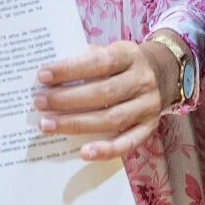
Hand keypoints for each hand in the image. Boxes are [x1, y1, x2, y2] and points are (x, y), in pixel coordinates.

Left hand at [34, 38, 173, 160]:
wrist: (165, 72)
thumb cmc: (124, 63)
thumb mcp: (110, 51)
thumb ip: (85, 59)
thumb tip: (49, 77)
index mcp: (129, 55)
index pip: (99, 61)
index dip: (70, 69)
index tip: (43, 76)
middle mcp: (141, 80)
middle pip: (103, 93)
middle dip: (67, 99)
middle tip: (39, 102)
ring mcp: (148, 106)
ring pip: (112, 119)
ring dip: (76, 124)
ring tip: (47, 124)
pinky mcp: (149, 127)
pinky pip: (128, 143)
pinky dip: (106, 150)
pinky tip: (83, 153)